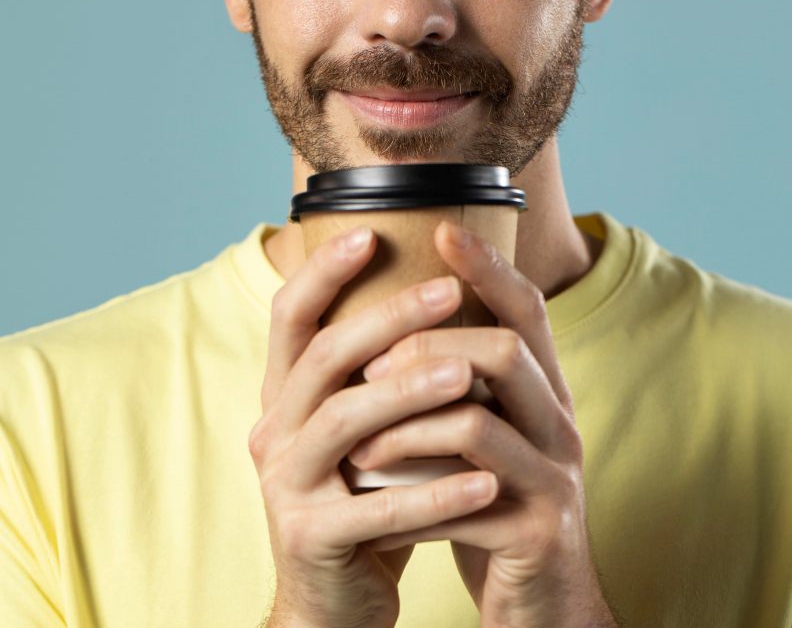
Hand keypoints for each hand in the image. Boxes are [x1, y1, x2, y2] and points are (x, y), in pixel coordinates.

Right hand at [249, 226, 499, 627]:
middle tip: (448, 292)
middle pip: (324, 356)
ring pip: (345, 422)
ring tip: (468, 376)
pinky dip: (433, 492)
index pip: (290, 317)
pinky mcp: (310, 537)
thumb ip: (376, 371)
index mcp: (286, 395)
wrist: (333, 598)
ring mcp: (285, 485)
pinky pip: (376, 510)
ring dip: (409, 393)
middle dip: (388, 318)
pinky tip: (486, 480)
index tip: (370, 232)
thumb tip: (438, 291)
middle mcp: (274, 430)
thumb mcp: (363, 427)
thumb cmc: (361, 493)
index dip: (322, 272)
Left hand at [346, 221, 618, 627]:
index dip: (489, 265)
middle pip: (507, 350)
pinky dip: (412, 494)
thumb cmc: (494, 505)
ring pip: (478, 422)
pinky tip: (377, 500)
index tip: (442, 229)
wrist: (542, 606)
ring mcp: (556, 477)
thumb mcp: (482, 437)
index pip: (527, 308)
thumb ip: (460, 387)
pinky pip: (467, 498)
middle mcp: (560, 423)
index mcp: (545, 392)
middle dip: (431, 345)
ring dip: (406, 425)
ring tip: (358, 447)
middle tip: (372, 367)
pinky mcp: (539, 532)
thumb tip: (393, 331)